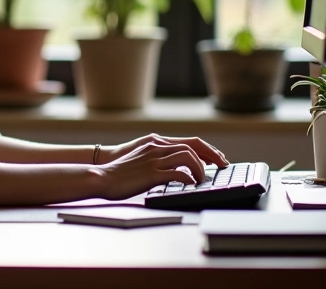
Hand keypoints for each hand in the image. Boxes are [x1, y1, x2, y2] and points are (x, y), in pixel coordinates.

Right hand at [102, 133, 227, 168]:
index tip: (219, 158)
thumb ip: (158, 156)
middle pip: (192, 146)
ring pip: (187, 157)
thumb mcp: (142, 157)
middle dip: (211, 156)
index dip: (207, 149)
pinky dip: (188, 178)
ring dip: (200, 169)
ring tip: (201, 180)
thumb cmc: (122, 171)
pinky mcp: (151, 174)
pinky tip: (190, 184)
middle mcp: (157, 147)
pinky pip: (177, 173)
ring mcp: (154, 159)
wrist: (103, 176)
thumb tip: (178, 166)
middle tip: (222, 166)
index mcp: (156, 142)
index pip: (189, 141)